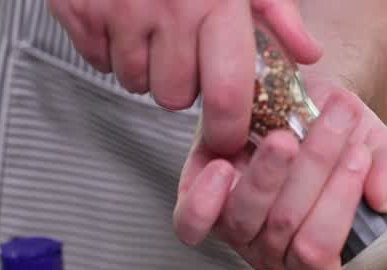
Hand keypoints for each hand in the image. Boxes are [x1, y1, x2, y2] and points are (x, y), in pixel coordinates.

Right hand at [47, 0, 320, 154]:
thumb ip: (277, 12)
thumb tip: (308, 54)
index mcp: (216, 4)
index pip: (225, 96)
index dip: (227, 130)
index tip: (227, 138)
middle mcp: (167, 11)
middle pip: (174, 98)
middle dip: (180, 85)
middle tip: (183, 50)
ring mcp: (118, 12)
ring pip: (135, 82)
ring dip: (144, 67)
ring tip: (151, 28)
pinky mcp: (78, 11)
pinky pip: (97, 61)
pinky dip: (109, 48)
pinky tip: (122, 18)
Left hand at [172, 74, 386, 269]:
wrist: (305, 104)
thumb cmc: (344, 139)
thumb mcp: (382, 152)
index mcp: (317, 258)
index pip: (318, 250)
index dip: (339, 202)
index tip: (360, 151)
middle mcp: (272, 253)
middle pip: (285, 227)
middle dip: (315, 169)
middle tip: (338, 119)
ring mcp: (235, 230)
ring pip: (244, 218)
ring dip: (268, 173)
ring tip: (289, 134)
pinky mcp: (200, 201)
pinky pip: (192, 221)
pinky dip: (205, 201)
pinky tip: (223, 167)